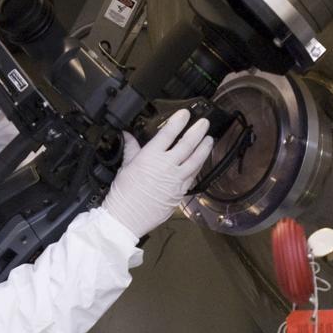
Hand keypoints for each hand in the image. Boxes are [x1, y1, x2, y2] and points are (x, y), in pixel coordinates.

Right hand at [103, 109, 213, 238]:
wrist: (126, 218)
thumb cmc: (123, 195)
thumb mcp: (125, 166)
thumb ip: (131, 148)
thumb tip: (128, 135)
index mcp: (150, 156)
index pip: (168, 133)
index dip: (178, 121)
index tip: (185, 113)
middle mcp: (166, 166)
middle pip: (187, 144)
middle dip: (198, 131)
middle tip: (204, 122)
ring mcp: (176, 180)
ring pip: (196, 160)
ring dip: (204, 148)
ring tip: (209, 139)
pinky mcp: (180, 192)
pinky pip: (193, 176)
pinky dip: (198, 166)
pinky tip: (201, 161)